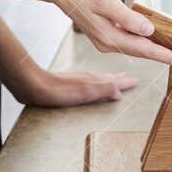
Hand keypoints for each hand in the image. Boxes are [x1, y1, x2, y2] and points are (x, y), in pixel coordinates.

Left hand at [5, 63, 137, 107]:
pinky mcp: (70, 83)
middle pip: (108, 78)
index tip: (136, 81)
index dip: (125, 83)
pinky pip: (91, 80)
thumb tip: (120, 92)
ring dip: (110, 79)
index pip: (115, 81)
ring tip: (116, 78)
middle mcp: (88, 78)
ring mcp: (79, 79)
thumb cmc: (58, 92)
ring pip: (100, 78)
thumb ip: (102, 90)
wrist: (35, 86)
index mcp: (94, 81)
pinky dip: (98, 81)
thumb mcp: (84, 93)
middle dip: (120, 79)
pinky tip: (94, 83)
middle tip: (130, 78)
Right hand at [46, 0, 171, 70]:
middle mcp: (108, 43)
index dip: (169, 57)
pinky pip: (130, 41)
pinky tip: (153, 40)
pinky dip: (144, 43)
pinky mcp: (105, 32)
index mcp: (110, 37)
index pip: (146, 50)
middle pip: (144, 53)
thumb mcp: (106, 1)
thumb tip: (149, 31)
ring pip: (137, 48)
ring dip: (157, 52)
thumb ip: (128, 18)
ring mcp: (106, 39)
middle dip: (167, 58)